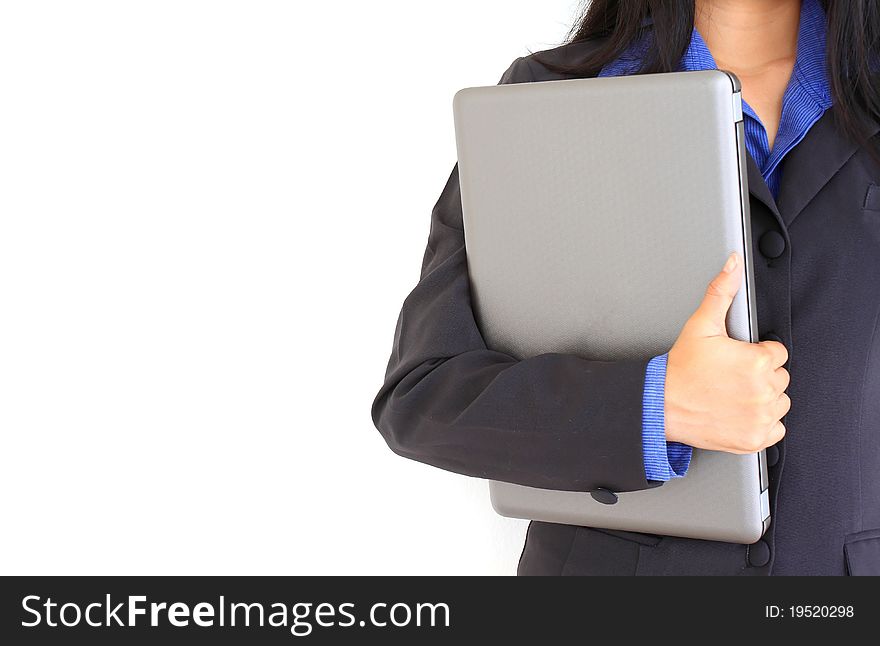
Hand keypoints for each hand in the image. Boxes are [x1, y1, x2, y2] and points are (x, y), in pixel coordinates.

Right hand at [664, 252, 789, 453]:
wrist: (662, 406)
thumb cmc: (680, 369)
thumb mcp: (700, 326)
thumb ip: (721, 292)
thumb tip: (733, 264)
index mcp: (757, 361)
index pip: (777, 353)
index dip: (756, 354)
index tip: (736, 360)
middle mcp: (763, 390)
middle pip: (780, 378)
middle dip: (760, 376)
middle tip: (730, 377)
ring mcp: (760, 416)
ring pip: (779, 402)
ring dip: (762, 399)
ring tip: (732, 394)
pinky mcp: (755, 438)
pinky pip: (775, 429)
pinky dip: (761, 423)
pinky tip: (738, 412)